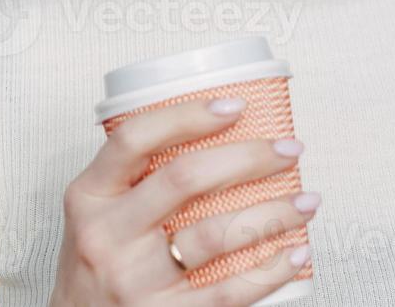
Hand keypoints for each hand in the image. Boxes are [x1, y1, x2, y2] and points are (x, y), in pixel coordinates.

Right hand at [48, 95, 318, 305]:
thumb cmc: (94, 265)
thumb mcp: (93, 213)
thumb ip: (132, 176)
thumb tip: (210, 132)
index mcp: (89, 197)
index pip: (134, 139)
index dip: (188, 116)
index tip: (235, 106)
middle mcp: (109, 236)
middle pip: (183, 179)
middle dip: (248, 158)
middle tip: (288, 148)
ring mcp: (136, 280)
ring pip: (215, 235)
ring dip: (272, 213)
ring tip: (305, 199)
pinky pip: (228, 292)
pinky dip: (269, 270)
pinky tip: (295, 252)